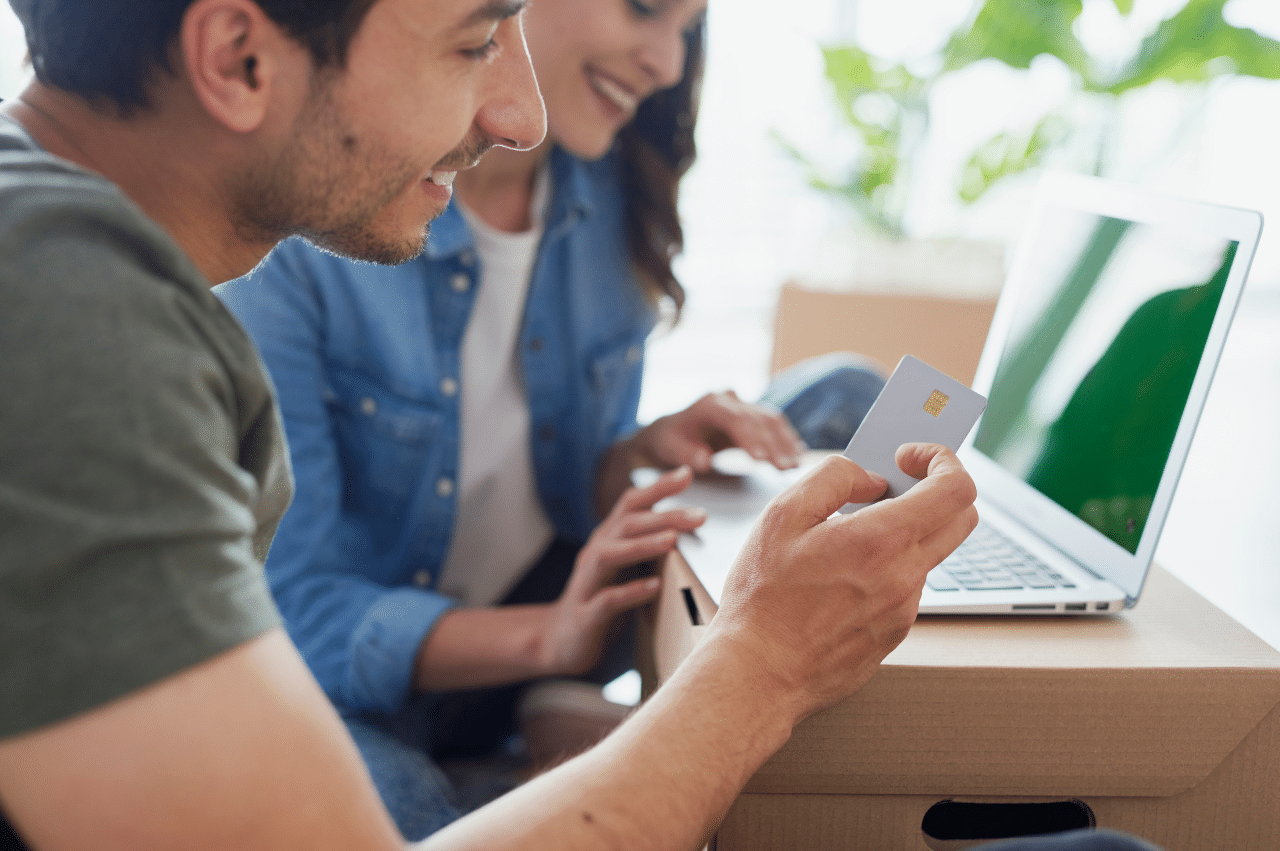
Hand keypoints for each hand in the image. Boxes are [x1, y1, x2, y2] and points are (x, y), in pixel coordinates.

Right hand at [540, 466, 706, 675]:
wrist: (560, 640)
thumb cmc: (603, 599)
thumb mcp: (625, 566)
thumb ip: (647, 544)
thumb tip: (687, 525)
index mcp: (608, 539)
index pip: (630, 503)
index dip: (657, 486)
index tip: (688, 472)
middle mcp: (596, 554)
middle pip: (626, 524)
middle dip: (663, 516)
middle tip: (700, 515)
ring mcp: (588, 584)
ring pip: (610, 555)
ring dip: (642, 545)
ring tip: (672, 539)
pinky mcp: (586, 616)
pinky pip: (606, 600)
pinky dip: (630, 592)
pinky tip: (654, 587)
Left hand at [635, 390, 806, 473]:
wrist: (673, 430)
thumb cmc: (670, 441)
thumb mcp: (670, 449)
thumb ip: (687, 455)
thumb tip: (704, 461)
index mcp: (708, 404)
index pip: (734, 419)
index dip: (750, 438)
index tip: (761, 460)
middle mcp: (728, 399)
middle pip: (758, 419)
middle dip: (774, 445)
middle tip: (787, 469)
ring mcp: (743, 404)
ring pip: (771, 419)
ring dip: (786, 442)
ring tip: (796, 465)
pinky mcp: (752, 413)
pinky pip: (773, 424)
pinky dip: (786, 439)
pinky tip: (798, 454)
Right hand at [711, 444, 977, 720]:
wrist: (757, 674)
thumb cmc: (762, 598)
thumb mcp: (782, 516)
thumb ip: (833, 479)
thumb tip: (871, 478)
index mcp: (881, 540)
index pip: (955, 487)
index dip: (941, 459)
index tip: (908, 456)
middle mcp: (905, 577)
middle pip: (962, 518)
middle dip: (938, 489)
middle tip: (894, 484)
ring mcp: (904, 610)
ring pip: (928, 554)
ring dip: (904, 533)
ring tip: (848, 536)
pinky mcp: (894, 634)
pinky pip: (906, 587)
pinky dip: (887, 568)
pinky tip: (840, 575)